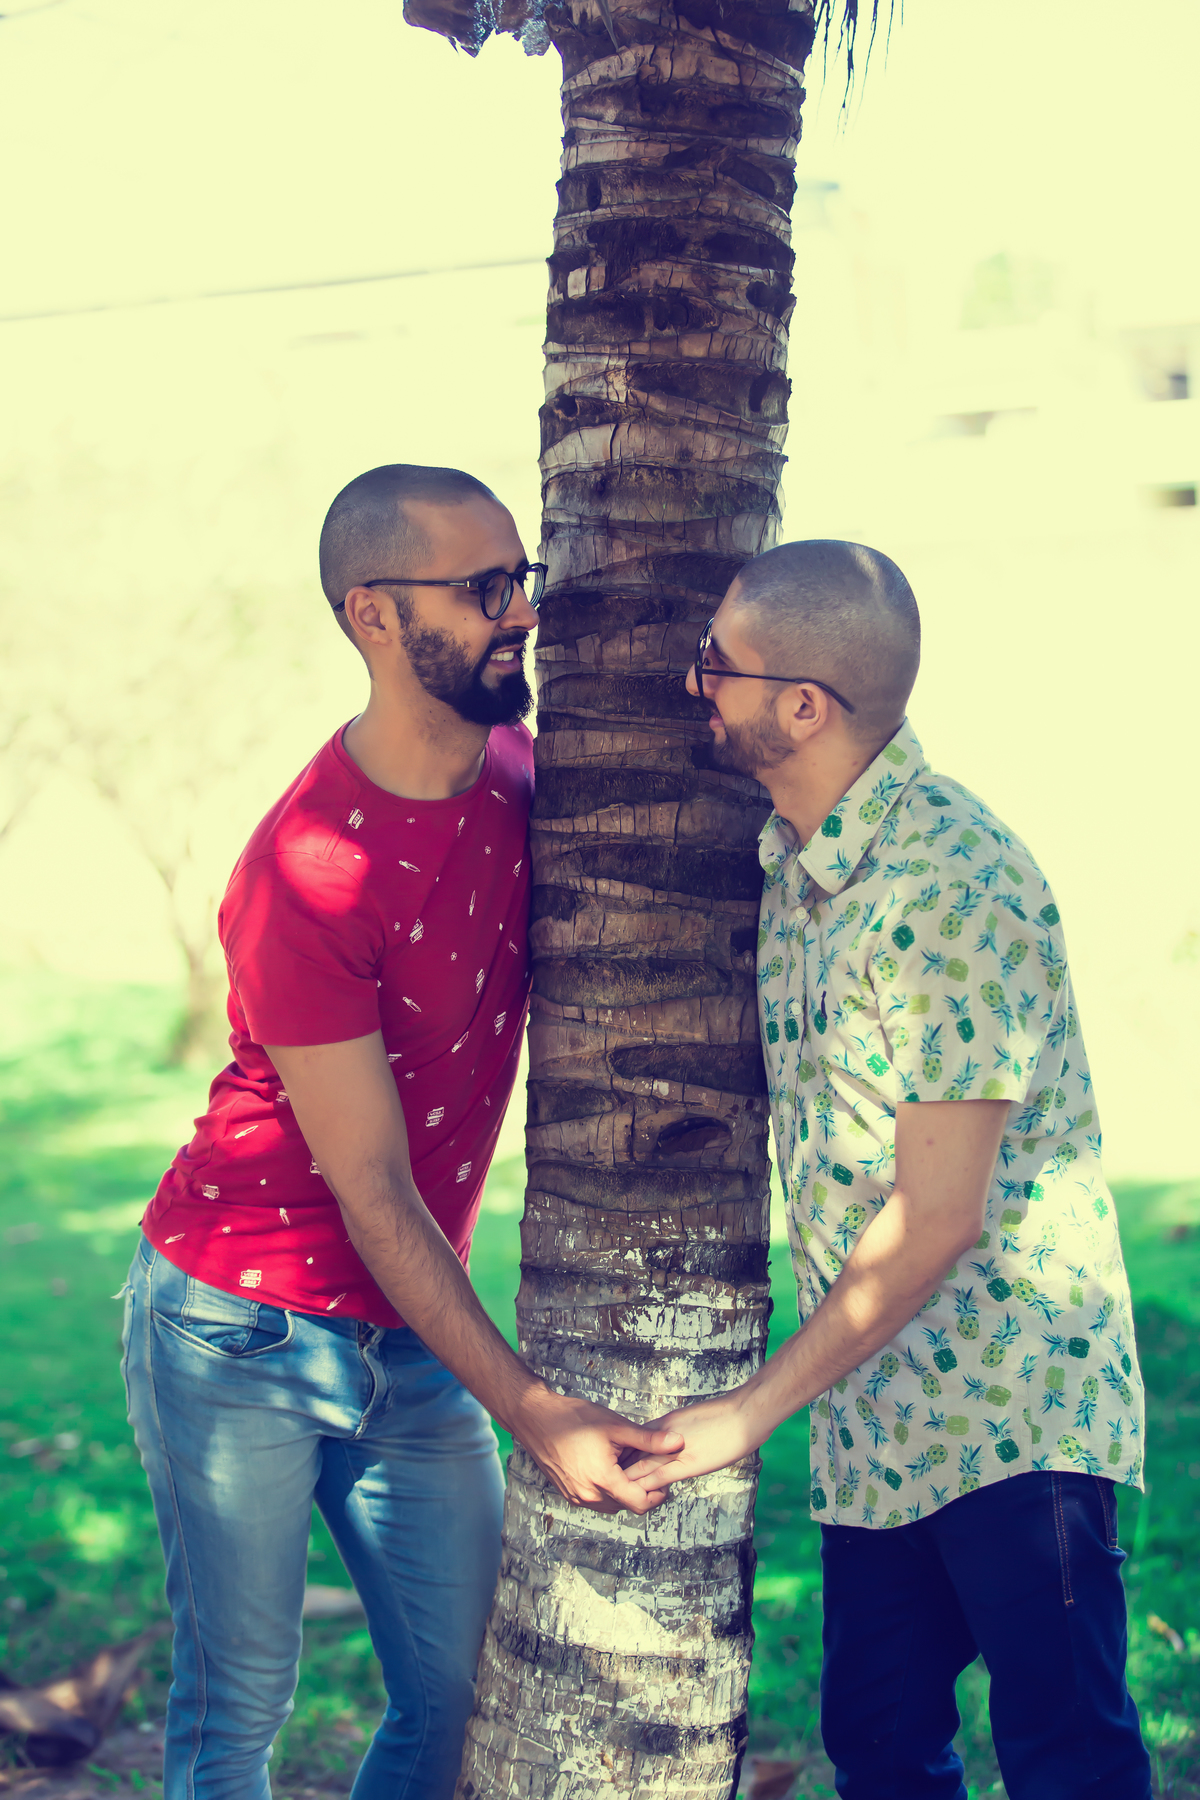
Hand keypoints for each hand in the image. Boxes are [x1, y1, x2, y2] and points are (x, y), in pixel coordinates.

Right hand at [511, 1387, 684, 1514]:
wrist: (536, 1418)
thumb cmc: (574, 1419)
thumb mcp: (616, 1426)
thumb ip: (648, 1440)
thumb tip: (678, 1442)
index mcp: (603, 1481)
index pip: (640, 1503)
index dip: (657, 1494)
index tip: (664, 1480)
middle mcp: (588, 1495)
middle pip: (626, 1506)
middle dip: (641, 1491)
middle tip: (649, 1470)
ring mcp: (576, 1496)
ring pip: (611, 1505)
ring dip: (623, 1492)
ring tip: (628, 1467)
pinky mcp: (568, 1493)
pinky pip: (595, 1500)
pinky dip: (606, 1490)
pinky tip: (609, 1468)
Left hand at [622, 1391, 760, 1492]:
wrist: (745, 1412)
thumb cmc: (728, 1416)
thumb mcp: (697, 1420)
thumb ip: (681, 1430)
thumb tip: (672, 1439)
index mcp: (668, 1422)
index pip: (638, 1438)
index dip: (626, 1451)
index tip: (614, 1461)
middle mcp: (666, 1434)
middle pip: (634, 1451)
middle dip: (620, 1465)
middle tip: (602, 1476)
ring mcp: (676, 1448)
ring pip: (643, 1464)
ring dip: (628, 1477)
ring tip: (611, 1488)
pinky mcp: (688, 1463)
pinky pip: (661, 1476)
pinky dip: (647, 1486)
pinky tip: (636, 1495)